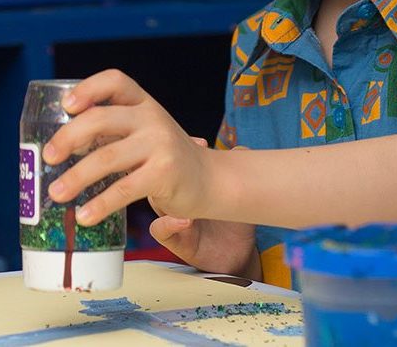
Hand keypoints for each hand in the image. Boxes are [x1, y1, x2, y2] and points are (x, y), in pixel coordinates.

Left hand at [43, 70, 212, 225]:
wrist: (209, 179)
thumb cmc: (165, 157)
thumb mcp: (142, 133)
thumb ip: (111, 132)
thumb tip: (60, 146)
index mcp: (143, 103)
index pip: (115, 81)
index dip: (88, 88)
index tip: (66, 106)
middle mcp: (152, 117)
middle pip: (101, 118)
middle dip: (68, 137)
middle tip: (49, 156)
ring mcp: (160, 144)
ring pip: (106, 157)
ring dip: (76, 177)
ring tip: (57, 193)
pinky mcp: (164, 173)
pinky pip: (123, 189)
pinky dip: (100, 204)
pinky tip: (85, 216)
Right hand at [148, 139, 259, 279]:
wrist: (241, 254)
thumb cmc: (236, 220)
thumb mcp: (240, 192)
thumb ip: (238, 170)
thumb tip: (239, 150)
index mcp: (191, 184)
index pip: (177, 161)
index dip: (183, 149)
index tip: (200, 141)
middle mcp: (179, 199)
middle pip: (159, 175)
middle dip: (168, 165)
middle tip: (183, 160)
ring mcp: (175, 219)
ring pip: (155, 199)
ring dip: (166, 193)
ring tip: (184, 190)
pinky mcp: (178, 242)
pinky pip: (159, 231)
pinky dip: (167, 224)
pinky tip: (184, 220)